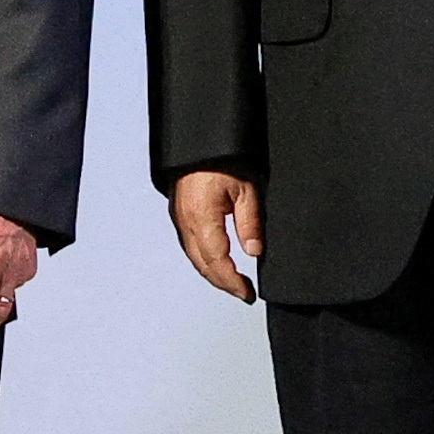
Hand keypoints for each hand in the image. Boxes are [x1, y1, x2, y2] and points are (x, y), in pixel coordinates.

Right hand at [170, 168, 263, 303]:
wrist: (200, 140)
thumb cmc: (222, 157)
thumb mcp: (247, 188)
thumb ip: (250, 222)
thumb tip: (254, 251)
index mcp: (201, 218)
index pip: (217, 262)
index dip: (232, 282)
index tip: (248, 293)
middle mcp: (185, 221)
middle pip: (203, 265)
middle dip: (223, 283)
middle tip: (244, 293)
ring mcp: (179, 218)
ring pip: (194, 257)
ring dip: (213, 274)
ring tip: (233, 283)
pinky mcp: (179, 213)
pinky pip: (189, 245)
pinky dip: (204, 260)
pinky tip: (217, 263)